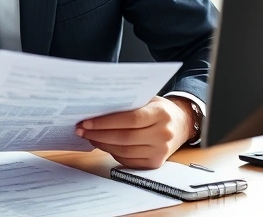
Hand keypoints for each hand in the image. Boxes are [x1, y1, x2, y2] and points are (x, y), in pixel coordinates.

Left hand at [74, 96, 195, 168]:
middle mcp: (163, 134)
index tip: (86, 121)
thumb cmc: (159, 109)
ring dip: (102, 144)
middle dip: (98, 134)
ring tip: (89, 136)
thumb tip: (95, 108)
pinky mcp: (155, 163)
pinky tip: (103, 145)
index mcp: (161, 114)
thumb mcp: (148, 99)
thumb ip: (128, 103)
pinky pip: (128, 161)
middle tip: (81, 130)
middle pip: (124, 137)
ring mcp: (160, 151)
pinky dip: (112, 153)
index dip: (106, 122)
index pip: (130, 119)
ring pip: (124, 151)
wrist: (181, 124)